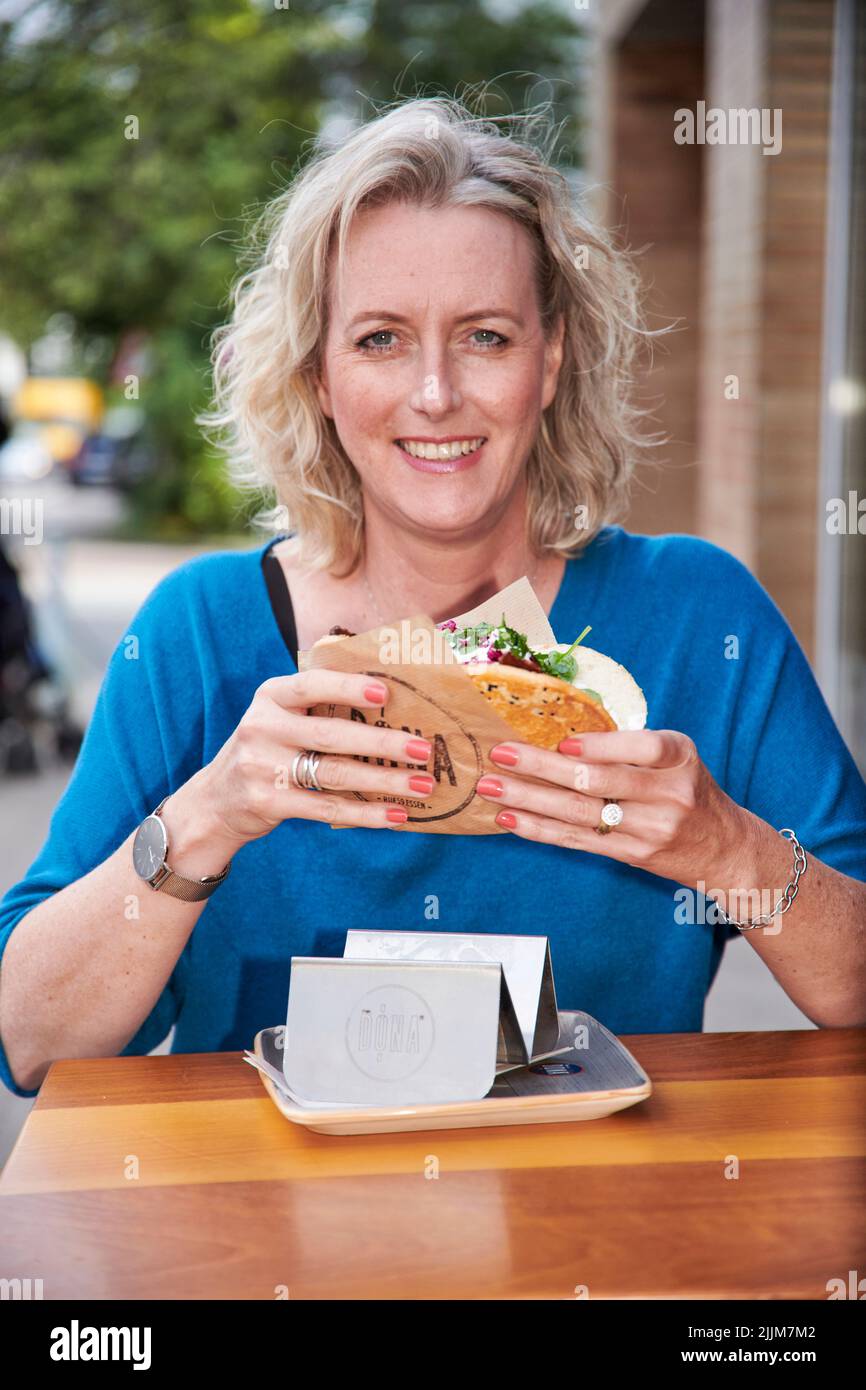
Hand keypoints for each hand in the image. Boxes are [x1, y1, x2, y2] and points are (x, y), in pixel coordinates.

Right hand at [184, 669, 432, 848]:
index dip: (349, 687)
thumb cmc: (265, 751)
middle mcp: (263, 727)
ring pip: (335, 774)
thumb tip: (388, 703)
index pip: (311, 685)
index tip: (386, 693)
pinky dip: (365, 813)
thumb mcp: (277, 718)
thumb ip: (316, 707)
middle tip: (422, 749)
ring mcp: (263, 767)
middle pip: (332, 735)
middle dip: (383, 743)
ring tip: (422, 785)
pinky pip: (326, 808)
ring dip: (384, 781)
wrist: (213, 802)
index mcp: (270, 696)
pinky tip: (395, 815)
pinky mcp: (269, 803)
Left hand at [475, 730, 748, 885]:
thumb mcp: (677, 757)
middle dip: (544, 768)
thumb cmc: (690, 789)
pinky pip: (577, 840)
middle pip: (600, 783)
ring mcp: (649, 829)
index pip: (644, 748)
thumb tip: (557, 729)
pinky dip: (540, 829)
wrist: (725, 849)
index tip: (563, 744)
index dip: (602, 747)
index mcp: (681, 757)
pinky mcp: (632, 854)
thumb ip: (631, 746)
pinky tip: (510, 818)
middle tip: (502, 754)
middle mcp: (668, 794)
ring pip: (580, 814)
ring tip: (492, 787)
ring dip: (529, 799)